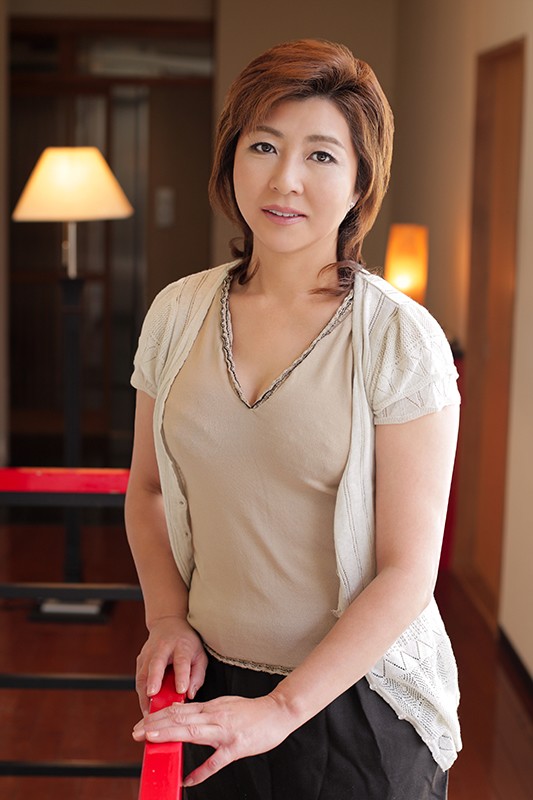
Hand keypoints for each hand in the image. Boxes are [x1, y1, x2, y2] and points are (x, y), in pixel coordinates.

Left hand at [132, 693, 296, 786]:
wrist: (277, 712)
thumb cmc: (250, 711)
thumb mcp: (224, 704)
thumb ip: (204, 710)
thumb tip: (182, 714)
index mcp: (211, 707)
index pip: (179, 710)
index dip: (159, 716)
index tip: (142, 722)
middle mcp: (215, 717)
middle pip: (181, 719)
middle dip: (157, 725)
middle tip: (137, 731)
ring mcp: (225, 732)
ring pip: (193, 732)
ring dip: (171, 735)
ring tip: (152, 739)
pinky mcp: (236, 747)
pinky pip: (216, 761)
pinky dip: (201, 772)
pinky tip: (188, 780)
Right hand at [136, 616, 207, 713]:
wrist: (168, 624)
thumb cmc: (186, 643)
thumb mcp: (200, 655)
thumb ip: (198, 675)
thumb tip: (190, 694)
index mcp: (182, 645)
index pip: (181, 661)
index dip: (181, 676)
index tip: (181, 690)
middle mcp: (163, 647)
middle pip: (156, 663)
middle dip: (154, 679)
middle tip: (152, 694)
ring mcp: (148, 653)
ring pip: (143, 673)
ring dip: (144, 693)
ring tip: (148, 712)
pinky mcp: (140, 660)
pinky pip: (139, 679)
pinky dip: (141, 694)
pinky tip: (146, 707)